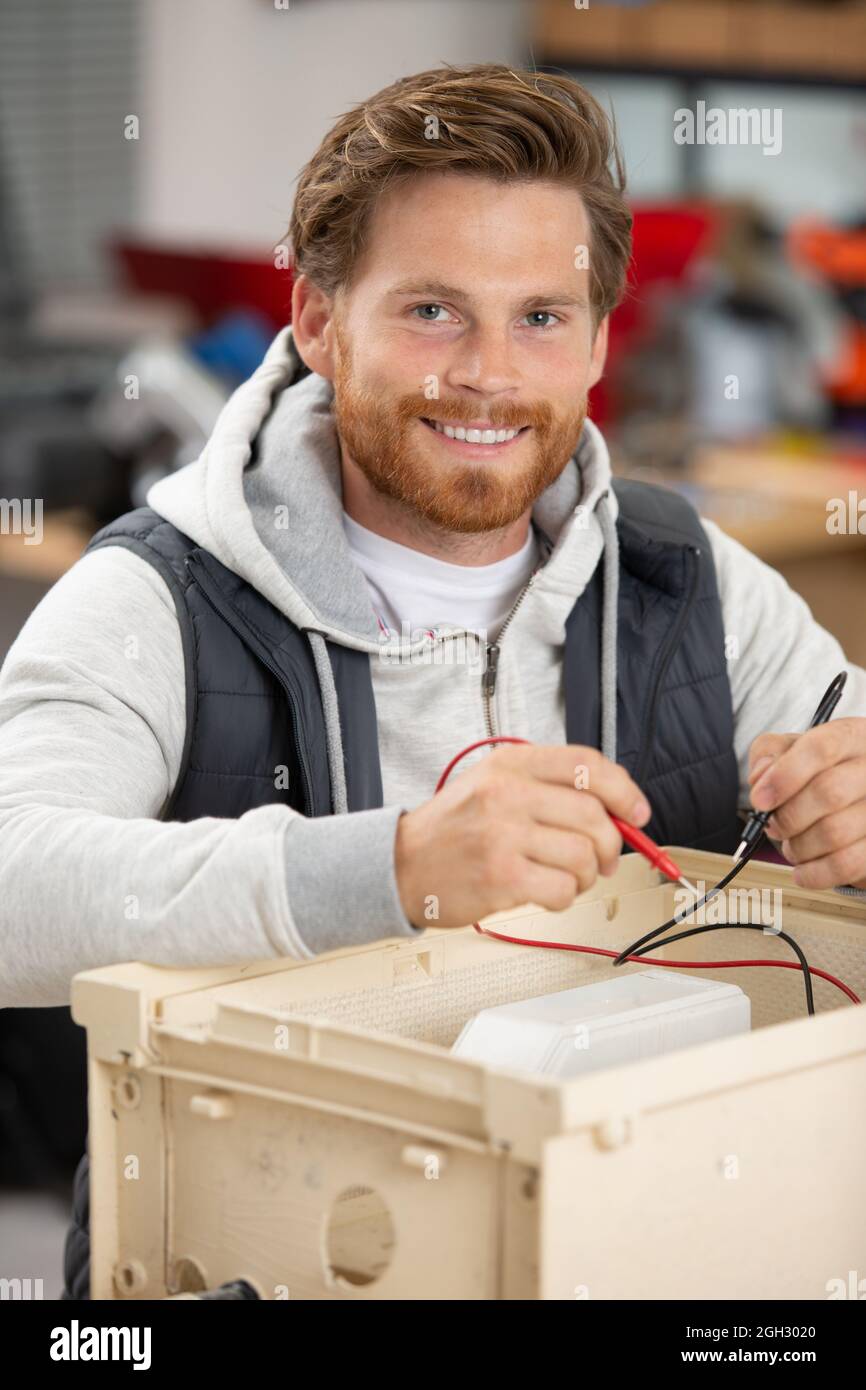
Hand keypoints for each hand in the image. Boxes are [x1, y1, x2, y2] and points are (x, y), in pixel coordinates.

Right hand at [394, 743, 651, 929]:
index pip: (586, 765)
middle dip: (609, 846)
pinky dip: (563, 898)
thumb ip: (550, 789)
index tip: (637, 812)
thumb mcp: (494, 784)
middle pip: (594, 817)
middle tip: (600, 859)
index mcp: (511, 764)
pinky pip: (563, 891)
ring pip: (583, 858)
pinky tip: (543, 892)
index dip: (624, 790)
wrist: (401, 864)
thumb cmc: (454, 827)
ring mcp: (503, 836)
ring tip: (563, 877)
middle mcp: (508, 794)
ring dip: (585, 876)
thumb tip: (618, 813)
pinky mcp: (502, 878)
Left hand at [748, 718, 865, 889]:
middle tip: (772, 826)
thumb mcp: (791, 751)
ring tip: (791, 845)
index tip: (759, 800)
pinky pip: (848, 864)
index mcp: (851, 737)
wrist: (854, 802)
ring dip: (799, 847)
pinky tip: (802, 871)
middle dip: (788, 817)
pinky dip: (815, 873)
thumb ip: (770, 754)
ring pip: (835, 832)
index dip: (784, 776)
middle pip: (828, 793)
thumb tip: (762, 778)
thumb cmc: (819, 773)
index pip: (821, 749)